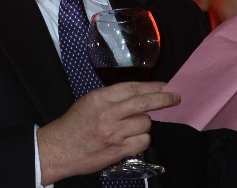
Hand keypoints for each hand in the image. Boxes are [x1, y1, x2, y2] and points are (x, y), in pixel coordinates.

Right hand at [37, 81, 179, 184]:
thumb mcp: (90, 101)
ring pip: (145, 124)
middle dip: (163, 100)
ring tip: (133, 125)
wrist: (60, 148)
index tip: (165, 86)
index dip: (152, 86)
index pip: (132, 88)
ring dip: (145, 123)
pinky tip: (133, 137)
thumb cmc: (75, 123)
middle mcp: (109, 114)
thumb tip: (139, 95)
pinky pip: (142, 142)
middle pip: (144, 103)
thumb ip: (113, 97)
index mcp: (100, 97)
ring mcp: (114, 134)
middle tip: (175, 97)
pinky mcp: (118, 151)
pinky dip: (142, 139)